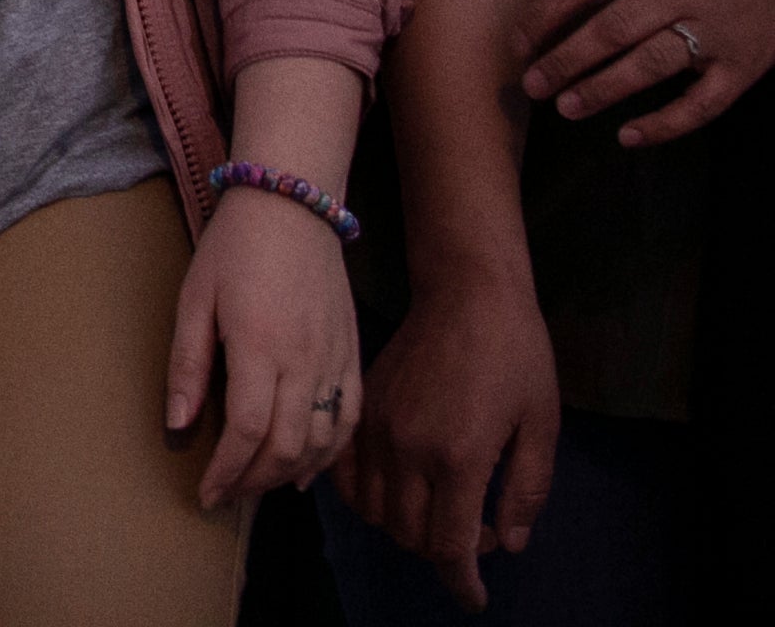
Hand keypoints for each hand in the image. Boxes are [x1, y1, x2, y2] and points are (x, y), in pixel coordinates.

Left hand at [171, 184, 360, 502]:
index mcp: (261, 348)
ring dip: (290, 473)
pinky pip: (349, 419)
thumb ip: (188, 365)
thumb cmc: (234, 248)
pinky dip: (331, 453)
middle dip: (254, 481)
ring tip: (257, 486)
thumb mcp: (194, 299)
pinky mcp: (352, 354)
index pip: (248, 433)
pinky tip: (307, 469)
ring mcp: (335, 360)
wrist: (292, 207)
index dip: (227, 472)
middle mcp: (306, 362)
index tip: (206, 494)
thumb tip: (178, 424)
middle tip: (226, 495)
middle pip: (287, 447)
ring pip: (322, 441)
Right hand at [339, 264, 559, 610]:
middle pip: (409, 534)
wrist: (467, 293)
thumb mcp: (542, 427)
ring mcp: (377, 429)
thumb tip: (508, 542)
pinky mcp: (360, 411)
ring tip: (437, 512)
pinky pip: (347, 475)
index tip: (474, 599)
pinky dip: (365, 498)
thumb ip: (526, 490)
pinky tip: (393, 490)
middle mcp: (408, 449)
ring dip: (405, 528)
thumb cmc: (517, 357)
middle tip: (476, 532)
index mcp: (459, 456)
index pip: (450, 545)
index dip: (462, 582)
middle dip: (443, 552)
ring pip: (374, 510)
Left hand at [517, 0, 774, 148]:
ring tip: (566, 108)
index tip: (518, 43)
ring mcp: (715, 31)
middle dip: (564, 60)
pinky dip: (664, 124)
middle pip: (611, 28)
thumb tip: (552, 11)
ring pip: (650, 65)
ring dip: (603, 90)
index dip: (542, 15)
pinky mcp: (744, 66)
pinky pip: (702, 104)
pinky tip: (628, 136)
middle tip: (532, 84)